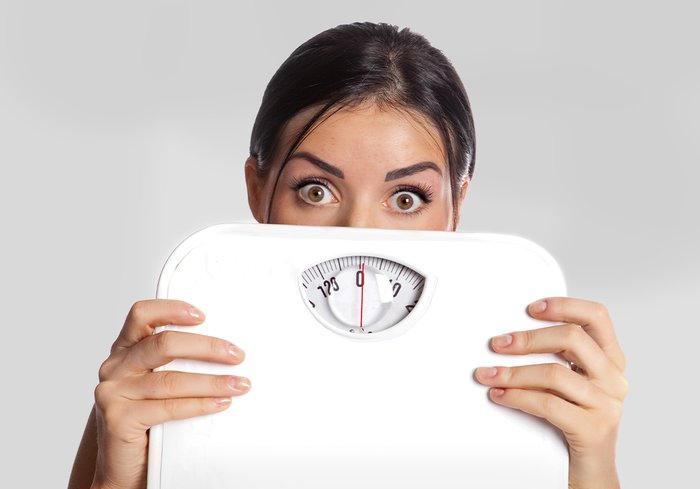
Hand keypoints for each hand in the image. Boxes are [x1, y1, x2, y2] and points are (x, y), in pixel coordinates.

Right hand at [92, 300, 250, 488]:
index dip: (171, 309)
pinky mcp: (118, 418)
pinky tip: (220, 403)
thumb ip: (174, 363)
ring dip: (212, 381)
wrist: (122, 468)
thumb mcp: (156, 383)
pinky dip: (199, 404)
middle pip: (163, 344)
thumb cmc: (147, 420)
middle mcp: (114, 367)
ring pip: (170, 379)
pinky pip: (168, 407)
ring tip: (239, 384)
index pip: (141, 315)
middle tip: (237, 355)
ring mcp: (113, 393)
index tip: (203, 316)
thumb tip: (227, 348)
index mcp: (124, 350)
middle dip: (206, 347)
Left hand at [474, 297, 627, 488]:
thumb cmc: (575, 423)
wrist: (590, 475)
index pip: (596, 316)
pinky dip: (517, 396)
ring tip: (488, 374)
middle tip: (498, 344)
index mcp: (611, 360)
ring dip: (513, 372)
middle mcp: (613, 379)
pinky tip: (500, 394)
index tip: (531, 308)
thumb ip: (559, 357)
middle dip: (528, 338)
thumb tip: (515, 335)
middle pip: (572, 338)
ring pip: (554, 373)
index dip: (564, 305)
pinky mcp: (592, 430)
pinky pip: (548, 404)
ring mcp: (606, 405)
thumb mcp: (573, 384)